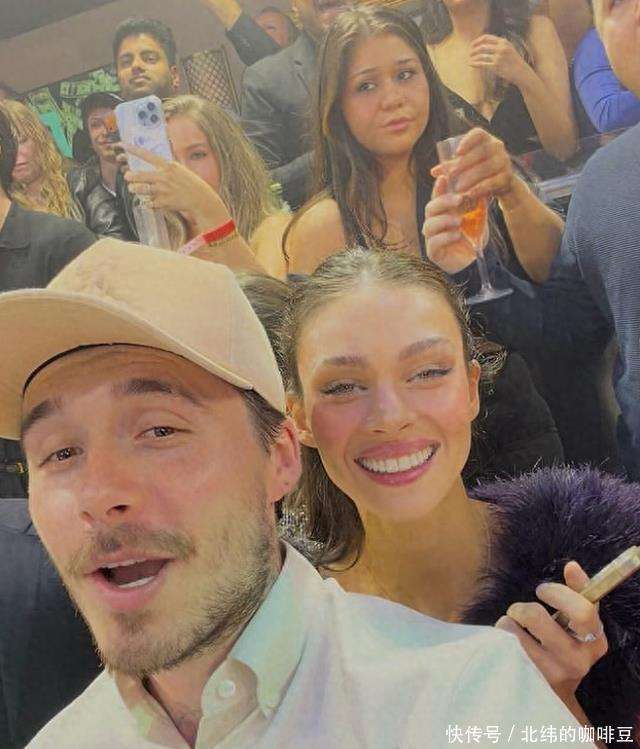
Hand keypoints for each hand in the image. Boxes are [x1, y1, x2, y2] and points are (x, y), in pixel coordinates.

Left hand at [123, 144, 230, 232]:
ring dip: (134, 189)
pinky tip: (149, 201)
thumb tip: (152, 161)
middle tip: (128, 177)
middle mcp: (164, 177)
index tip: (122, 145)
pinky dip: (146, 203)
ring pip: (140, 190)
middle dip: (130, 176)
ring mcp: (163, 190)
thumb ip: (165, 165)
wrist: (200, 198)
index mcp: (168, 166)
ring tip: (134, 189)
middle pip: (138, 175)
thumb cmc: (190, 183)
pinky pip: (148, 203)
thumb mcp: (179, 169)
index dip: (133, 150)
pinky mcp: (164, 203)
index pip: (147, 155)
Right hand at [423, 175, 475, 273]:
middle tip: (460, 199)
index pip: (437, 196)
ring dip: (444, 221)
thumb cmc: (473, 237)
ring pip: (429, 225)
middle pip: (430, 208)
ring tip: (459, 222)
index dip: (438, 187)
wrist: (475, 261)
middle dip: (444, 201)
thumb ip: (477, 202)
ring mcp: (432, 238)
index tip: (445, 177)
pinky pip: (433, 242)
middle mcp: (434, 223)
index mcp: (443, 212)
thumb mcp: (478, 216)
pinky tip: (457, 235)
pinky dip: (445, 237)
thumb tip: (483, 183)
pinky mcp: (433, 252)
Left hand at [431, 128, 514, 202]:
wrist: (502, 184)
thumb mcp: (466, 167)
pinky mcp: (507, 176)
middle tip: (451, 175)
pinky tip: (469, 194)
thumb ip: (451, 167)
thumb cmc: (479, 171)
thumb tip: (433, 171)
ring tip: (457, 188)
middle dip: (464, 164)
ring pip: (487, 167)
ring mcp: (504, 161)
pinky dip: (480, 188)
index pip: (478, 134)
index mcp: (486, 139)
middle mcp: (497, 147)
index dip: (468, 141)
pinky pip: (493, 182)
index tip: (456, 153)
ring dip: (470, 178)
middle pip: (481, 152)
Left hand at [469, 34, 529, 86]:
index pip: (486, 38)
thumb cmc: (514, 61)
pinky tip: (471, 64)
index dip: (477, 41)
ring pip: (481, 55)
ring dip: (473, 57)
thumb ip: (499, 45)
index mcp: (503, 42)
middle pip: (482, 46)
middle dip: (473, 49)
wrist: (521, 71)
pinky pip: (482, 64)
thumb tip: (486, 43)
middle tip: (469, 53)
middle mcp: (500, 48)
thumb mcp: (509, 48)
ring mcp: (498, 57)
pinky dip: (475, 63)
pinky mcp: (496, 66)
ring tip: (470, 59)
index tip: (472, 45)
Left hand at [495, 561, 607, 702]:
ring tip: (516, 630)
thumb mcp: (576, 622)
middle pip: (537, 617)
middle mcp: (577, 661)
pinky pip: (502, 645)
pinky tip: (509, 644)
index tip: (542, 590)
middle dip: (523, 608)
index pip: (582, 609)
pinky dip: (501, 637)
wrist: (554, 693)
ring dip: (509, 622)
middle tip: (522, 611)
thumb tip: (572, 566)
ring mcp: (552, 673)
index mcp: (595, 641)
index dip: (557, 593)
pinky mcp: (529, 680)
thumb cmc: (563, 646)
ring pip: (513, 630)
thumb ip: (577, 592)